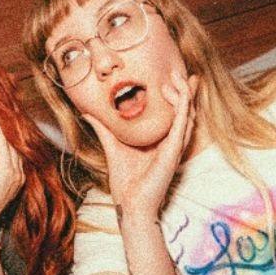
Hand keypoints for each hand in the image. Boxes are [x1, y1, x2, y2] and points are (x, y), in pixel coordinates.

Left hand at [0, 122, 25, 236]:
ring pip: (10, 146)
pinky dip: (0, 135)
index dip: (5, 140)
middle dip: (6, 133)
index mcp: (14, 181)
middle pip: (14, 148)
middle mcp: (18, 177)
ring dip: (3, 131)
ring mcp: (14, 175)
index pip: (12, 155)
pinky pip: (4, 148)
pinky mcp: (6, 172)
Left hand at [83, 70, 196, 218]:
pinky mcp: (172, 153)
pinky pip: (182, 127)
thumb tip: (88, 114)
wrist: (130, 204)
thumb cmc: (125, 181)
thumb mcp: (112, 146)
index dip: (177, 96)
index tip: (174, 77)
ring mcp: (174, 148)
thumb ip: (104, 129)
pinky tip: (182, 95)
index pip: (173, 114)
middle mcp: (171, 143)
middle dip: (186, 90)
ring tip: (183, 77)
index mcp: (160, 141)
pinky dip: (183, 109)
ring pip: (188, 116)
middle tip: (182, 71)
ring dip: (186, 95)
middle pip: (185, 111)